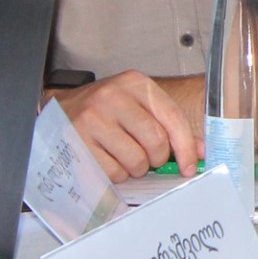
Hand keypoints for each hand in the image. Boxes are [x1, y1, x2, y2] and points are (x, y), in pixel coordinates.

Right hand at [49, 72, 201, 181]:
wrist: (59, 108)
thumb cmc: (106, 109)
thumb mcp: (138, 104)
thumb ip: (169, 124)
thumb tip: (198, 153)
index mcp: (136, 84)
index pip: (173, 117)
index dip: (186, 146)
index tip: (190, 166)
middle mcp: (114, 97)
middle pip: (156, 141)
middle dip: (158, 158)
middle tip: (150, 158)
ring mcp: (92, 119)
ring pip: (135, 160)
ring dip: (137, 168)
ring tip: (127, 157)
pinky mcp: (77, 142)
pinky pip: (113, 171)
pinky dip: (118, 174)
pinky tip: (110, 161)